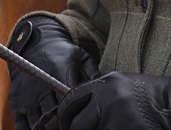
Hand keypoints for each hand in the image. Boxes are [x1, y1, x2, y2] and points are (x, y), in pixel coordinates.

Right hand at [8, 15, 99, 129]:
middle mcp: (40, 87)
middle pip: (52, 121)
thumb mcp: (80, 56)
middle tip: (72, 129)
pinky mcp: (15, 101)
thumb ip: (93, 74)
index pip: (67, 106)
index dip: (75, 120)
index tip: (81, 123)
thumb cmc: (63, 53)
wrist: (34, 43)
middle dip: (62, 129)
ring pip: (38, 126)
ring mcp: (26, 96)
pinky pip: (22, 126)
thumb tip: (106, 94)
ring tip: (58, 129)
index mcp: (57, 76)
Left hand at [51, 71, 170, 129]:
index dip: (65, 117)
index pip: (70, 101)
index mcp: (104, 84)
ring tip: (112, 128)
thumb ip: (97, 97)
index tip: (65, 126)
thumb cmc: (146, 98)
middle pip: (78, 124)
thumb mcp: (119, 87)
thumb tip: (74, 115)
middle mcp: (108, 98)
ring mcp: (119, 117)